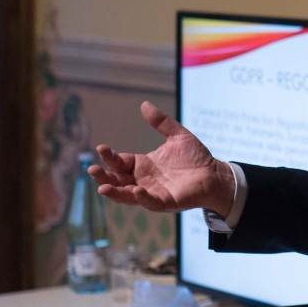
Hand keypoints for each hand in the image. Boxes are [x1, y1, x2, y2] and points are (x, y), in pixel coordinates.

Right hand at [90, 101, 235, 215]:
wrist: (215, 174)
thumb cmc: (196, 157)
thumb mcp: (177, 136)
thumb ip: (161, 122)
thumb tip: (144, 104)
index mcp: (143, 165)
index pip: (120, 162)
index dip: (109, 157)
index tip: (101, 148)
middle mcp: (143, 180)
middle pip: (117, 180)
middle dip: (104, 176)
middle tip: (92, 170)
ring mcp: (153, 192)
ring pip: (128, 195)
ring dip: (115, 192)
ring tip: (102, 187)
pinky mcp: (166, 202)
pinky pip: (150, 202)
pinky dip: (142, 198)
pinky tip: (136, 190)